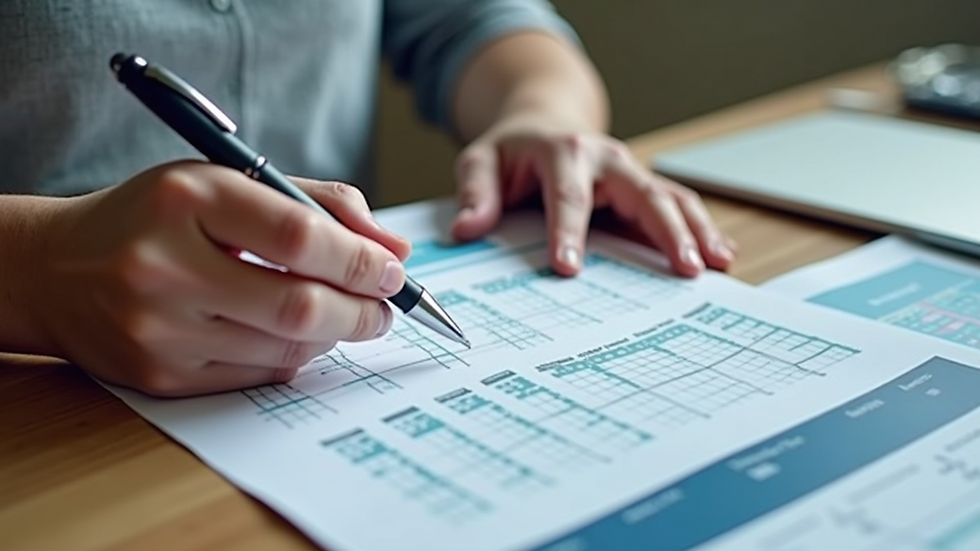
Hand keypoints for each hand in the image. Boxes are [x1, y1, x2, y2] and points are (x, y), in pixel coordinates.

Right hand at [31, 161, 409, 396]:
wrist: (57, 270)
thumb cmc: (157, 217)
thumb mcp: (227, 182)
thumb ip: (316, 204)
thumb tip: (393, 249)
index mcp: (185, 198)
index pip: (298, 235)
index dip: (360, 259)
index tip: (391, 269)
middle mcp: (163, 265)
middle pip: (298, 304)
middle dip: (362, 311)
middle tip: (385, 308)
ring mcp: (157, 329)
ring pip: (285, 348)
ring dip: (333, 335)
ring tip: (341, 315)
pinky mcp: (159, 376)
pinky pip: (258, 376)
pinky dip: (294, 357)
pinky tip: (292, 335)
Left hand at [450, 114, 735, 276]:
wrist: (543, 124)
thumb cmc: (513, 151)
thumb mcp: (481, 161)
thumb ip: (475, 192)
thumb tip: (467, 228)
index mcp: (564, 152)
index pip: (568, 197)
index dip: (569, 233)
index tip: (568, 269)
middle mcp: (607, 159)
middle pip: (643, 193)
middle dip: (666, 231)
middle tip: (685, 268)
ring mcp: (631, 173)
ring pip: (672, 198)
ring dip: (697, 231)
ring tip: (717, 266)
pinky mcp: (644, 187)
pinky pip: (679, 205)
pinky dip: (703, 228)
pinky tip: (724, 255)